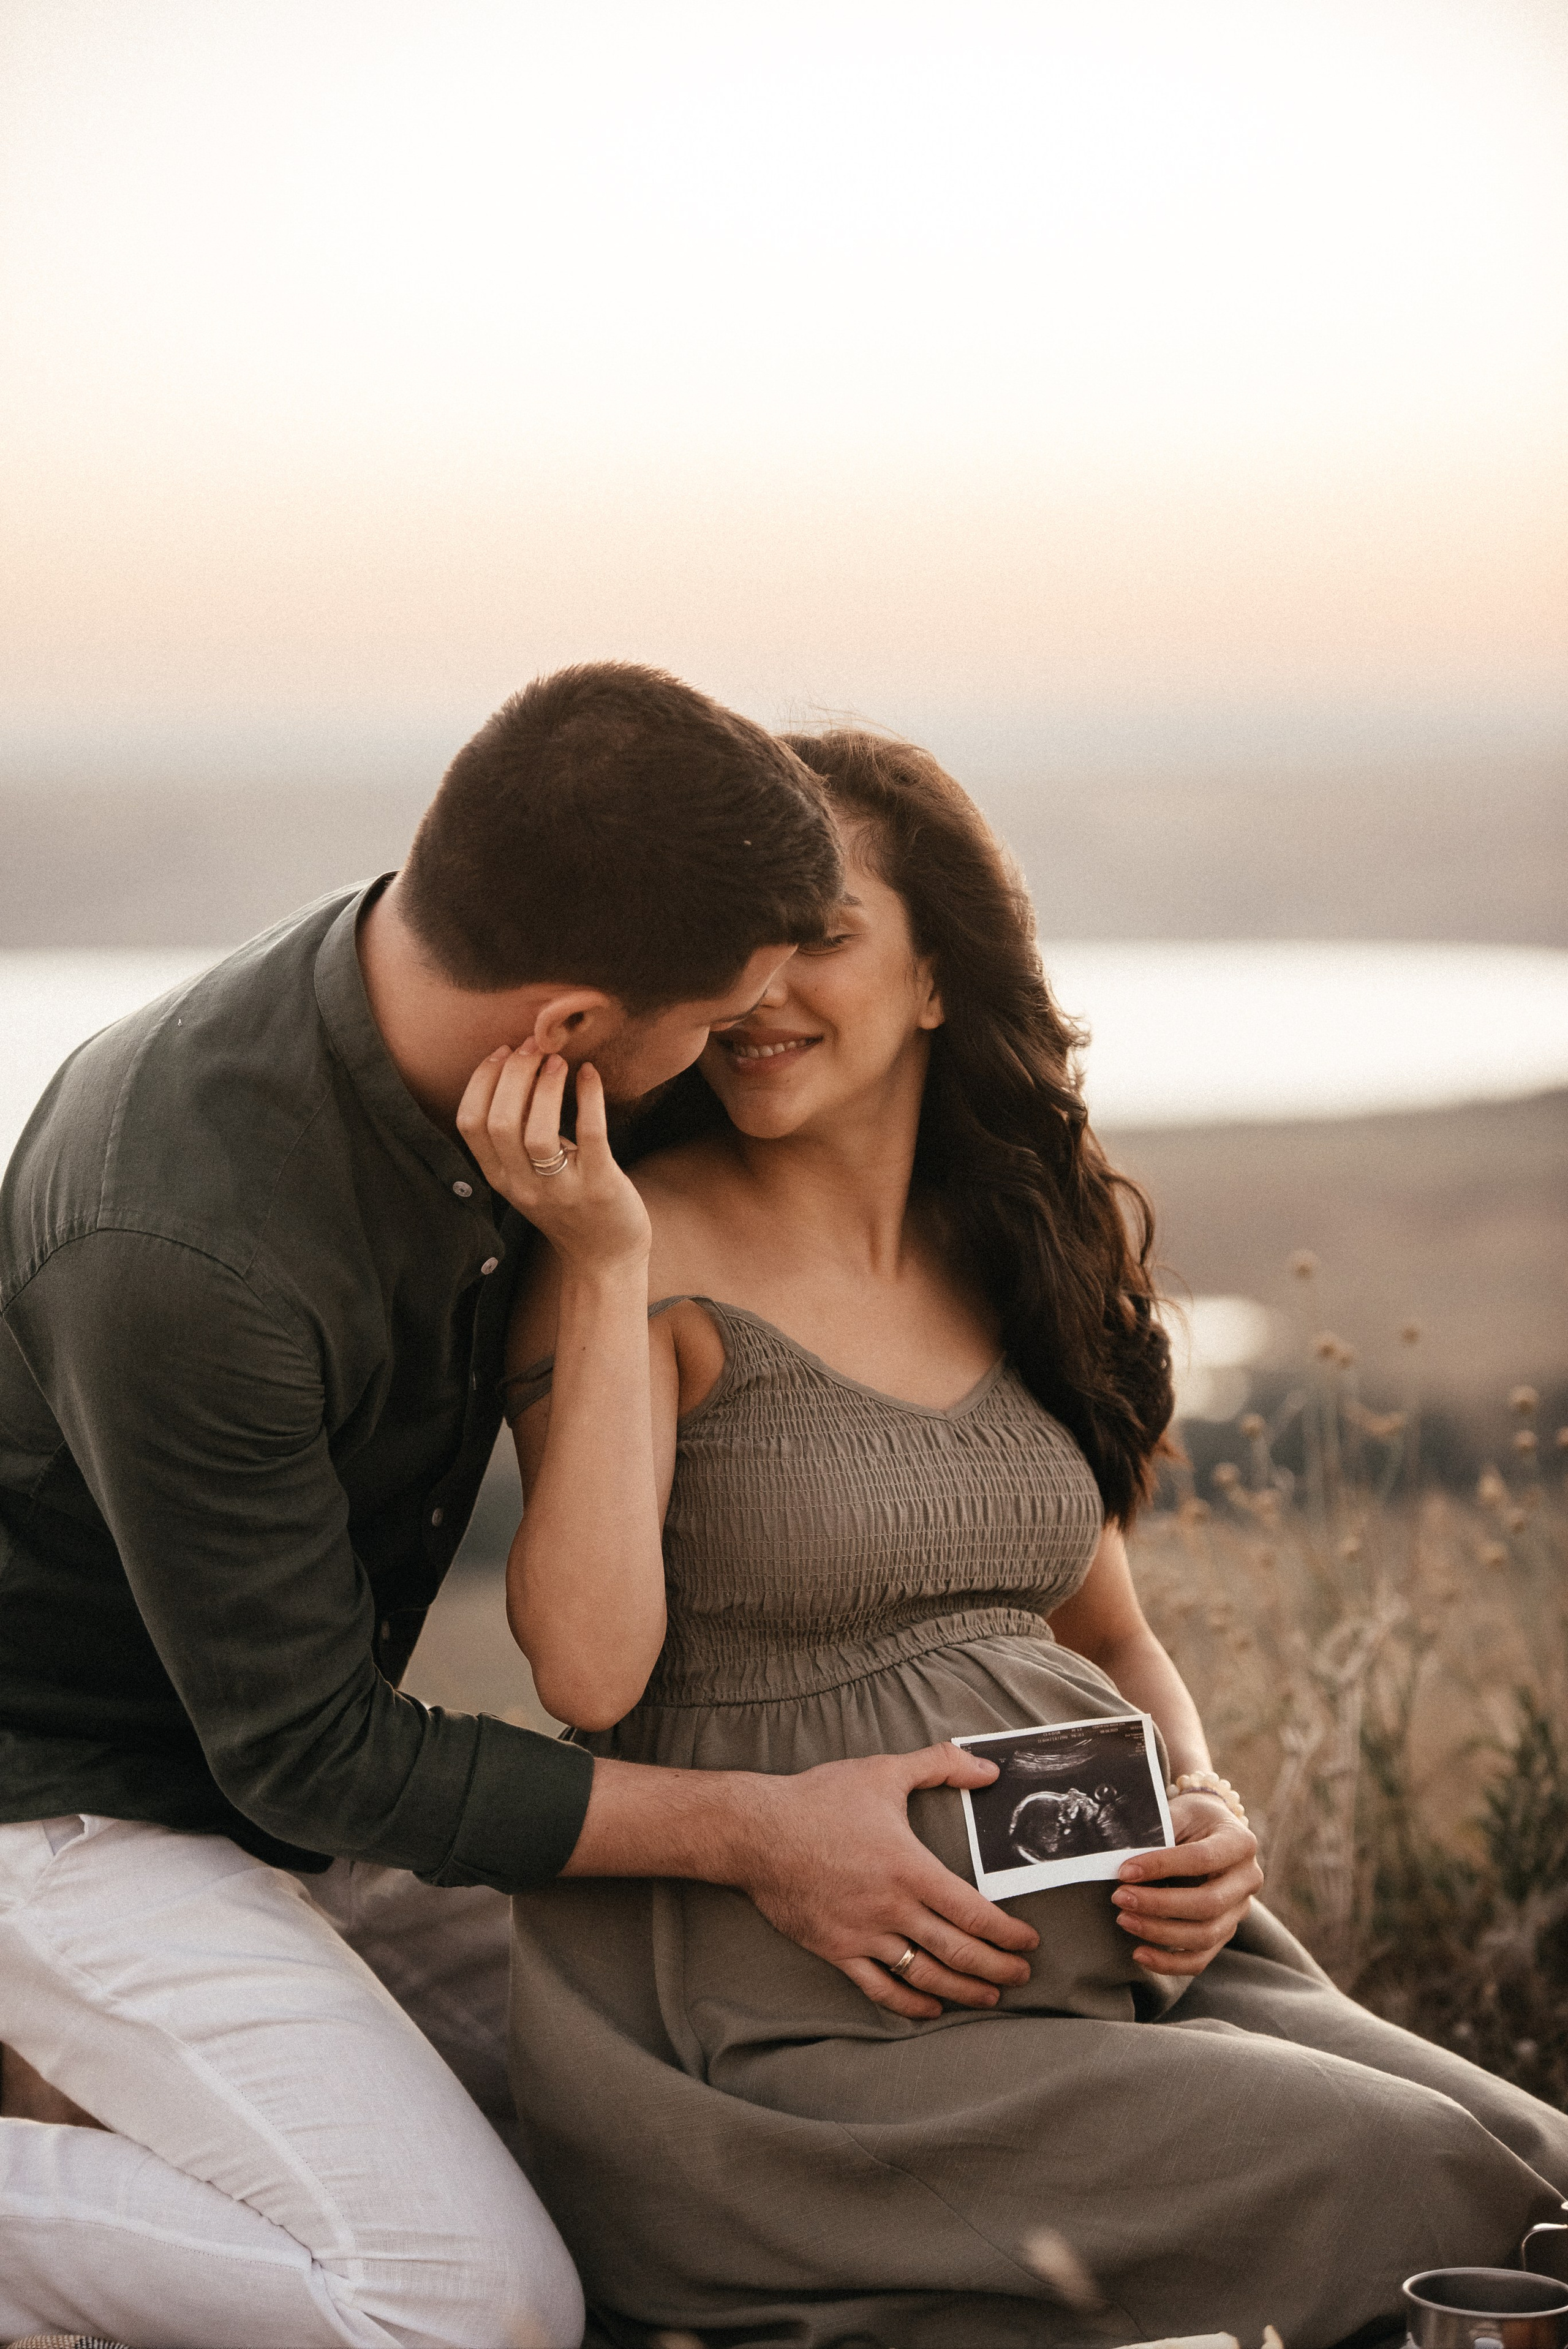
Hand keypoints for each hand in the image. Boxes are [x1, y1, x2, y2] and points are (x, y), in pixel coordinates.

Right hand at [456, 1042, 649, 1269]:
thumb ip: (514, 1137)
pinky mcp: (600, 1187)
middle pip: (500, 1122)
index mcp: (499, 1179)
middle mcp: (523, 1186)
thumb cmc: (568, 1205)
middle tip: (535, 1047)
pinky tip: (589, 1074)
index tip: (502, 1051)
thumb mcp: (527, 1176)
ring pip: (537, 1132)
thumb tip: (514, 1068)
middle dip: (514, 1073)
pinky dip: (588, 1098)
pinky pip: (590, 1135)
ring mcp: (561, 1190)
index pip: (470, 1124)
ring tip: (558, 1060)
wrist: (605, 1257)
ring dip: (546, 1086)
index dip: (482, 1080)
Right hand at [736, 1744, 1039, 2020]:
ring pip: (925, 1976)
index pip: (973, 1913)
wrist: (756, 1831)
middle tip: (1022, 1976)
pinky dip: (910, 2004)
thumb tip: (987, 1768)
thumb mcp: (883, 1772)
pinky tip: (931, 2008)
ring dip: (963, 1991)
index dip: (1007, 1934)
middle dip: (998, 1969)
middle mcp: (892, 1908)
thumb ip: (940, 1764)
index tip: (1029, 1941)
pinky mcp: (836, 1950)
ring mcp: (863, 1935)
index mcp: (910, 1868)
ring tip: (989, 1997)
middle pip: (958, 1951)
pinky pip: (879, 1988)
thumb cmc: (819, 1799)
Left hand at [1111, 1792, 1262, 1975]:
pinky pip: (1200, 1958)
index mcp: (1239, 1842)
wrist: (1212, 1829)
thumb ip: (1158, 1833)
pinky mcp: (1225, 1931)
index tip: (1124, 1871)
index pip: (1202, 1859)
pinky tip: (1139, 1953)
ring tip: (1124, 1919)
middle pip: (1208, 1904)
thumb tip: (1120, 1859)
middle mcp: (1247, 1879)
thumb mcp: (1179, 1813)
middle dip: (1159, 1905)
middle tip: (1120, 1898)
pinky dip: (1169, 1962)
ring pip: (1205, 1935)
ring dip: (1159, 1933)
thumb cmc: (1191, 1819)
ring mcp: (1239, 1910)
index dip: (1161, 1866)